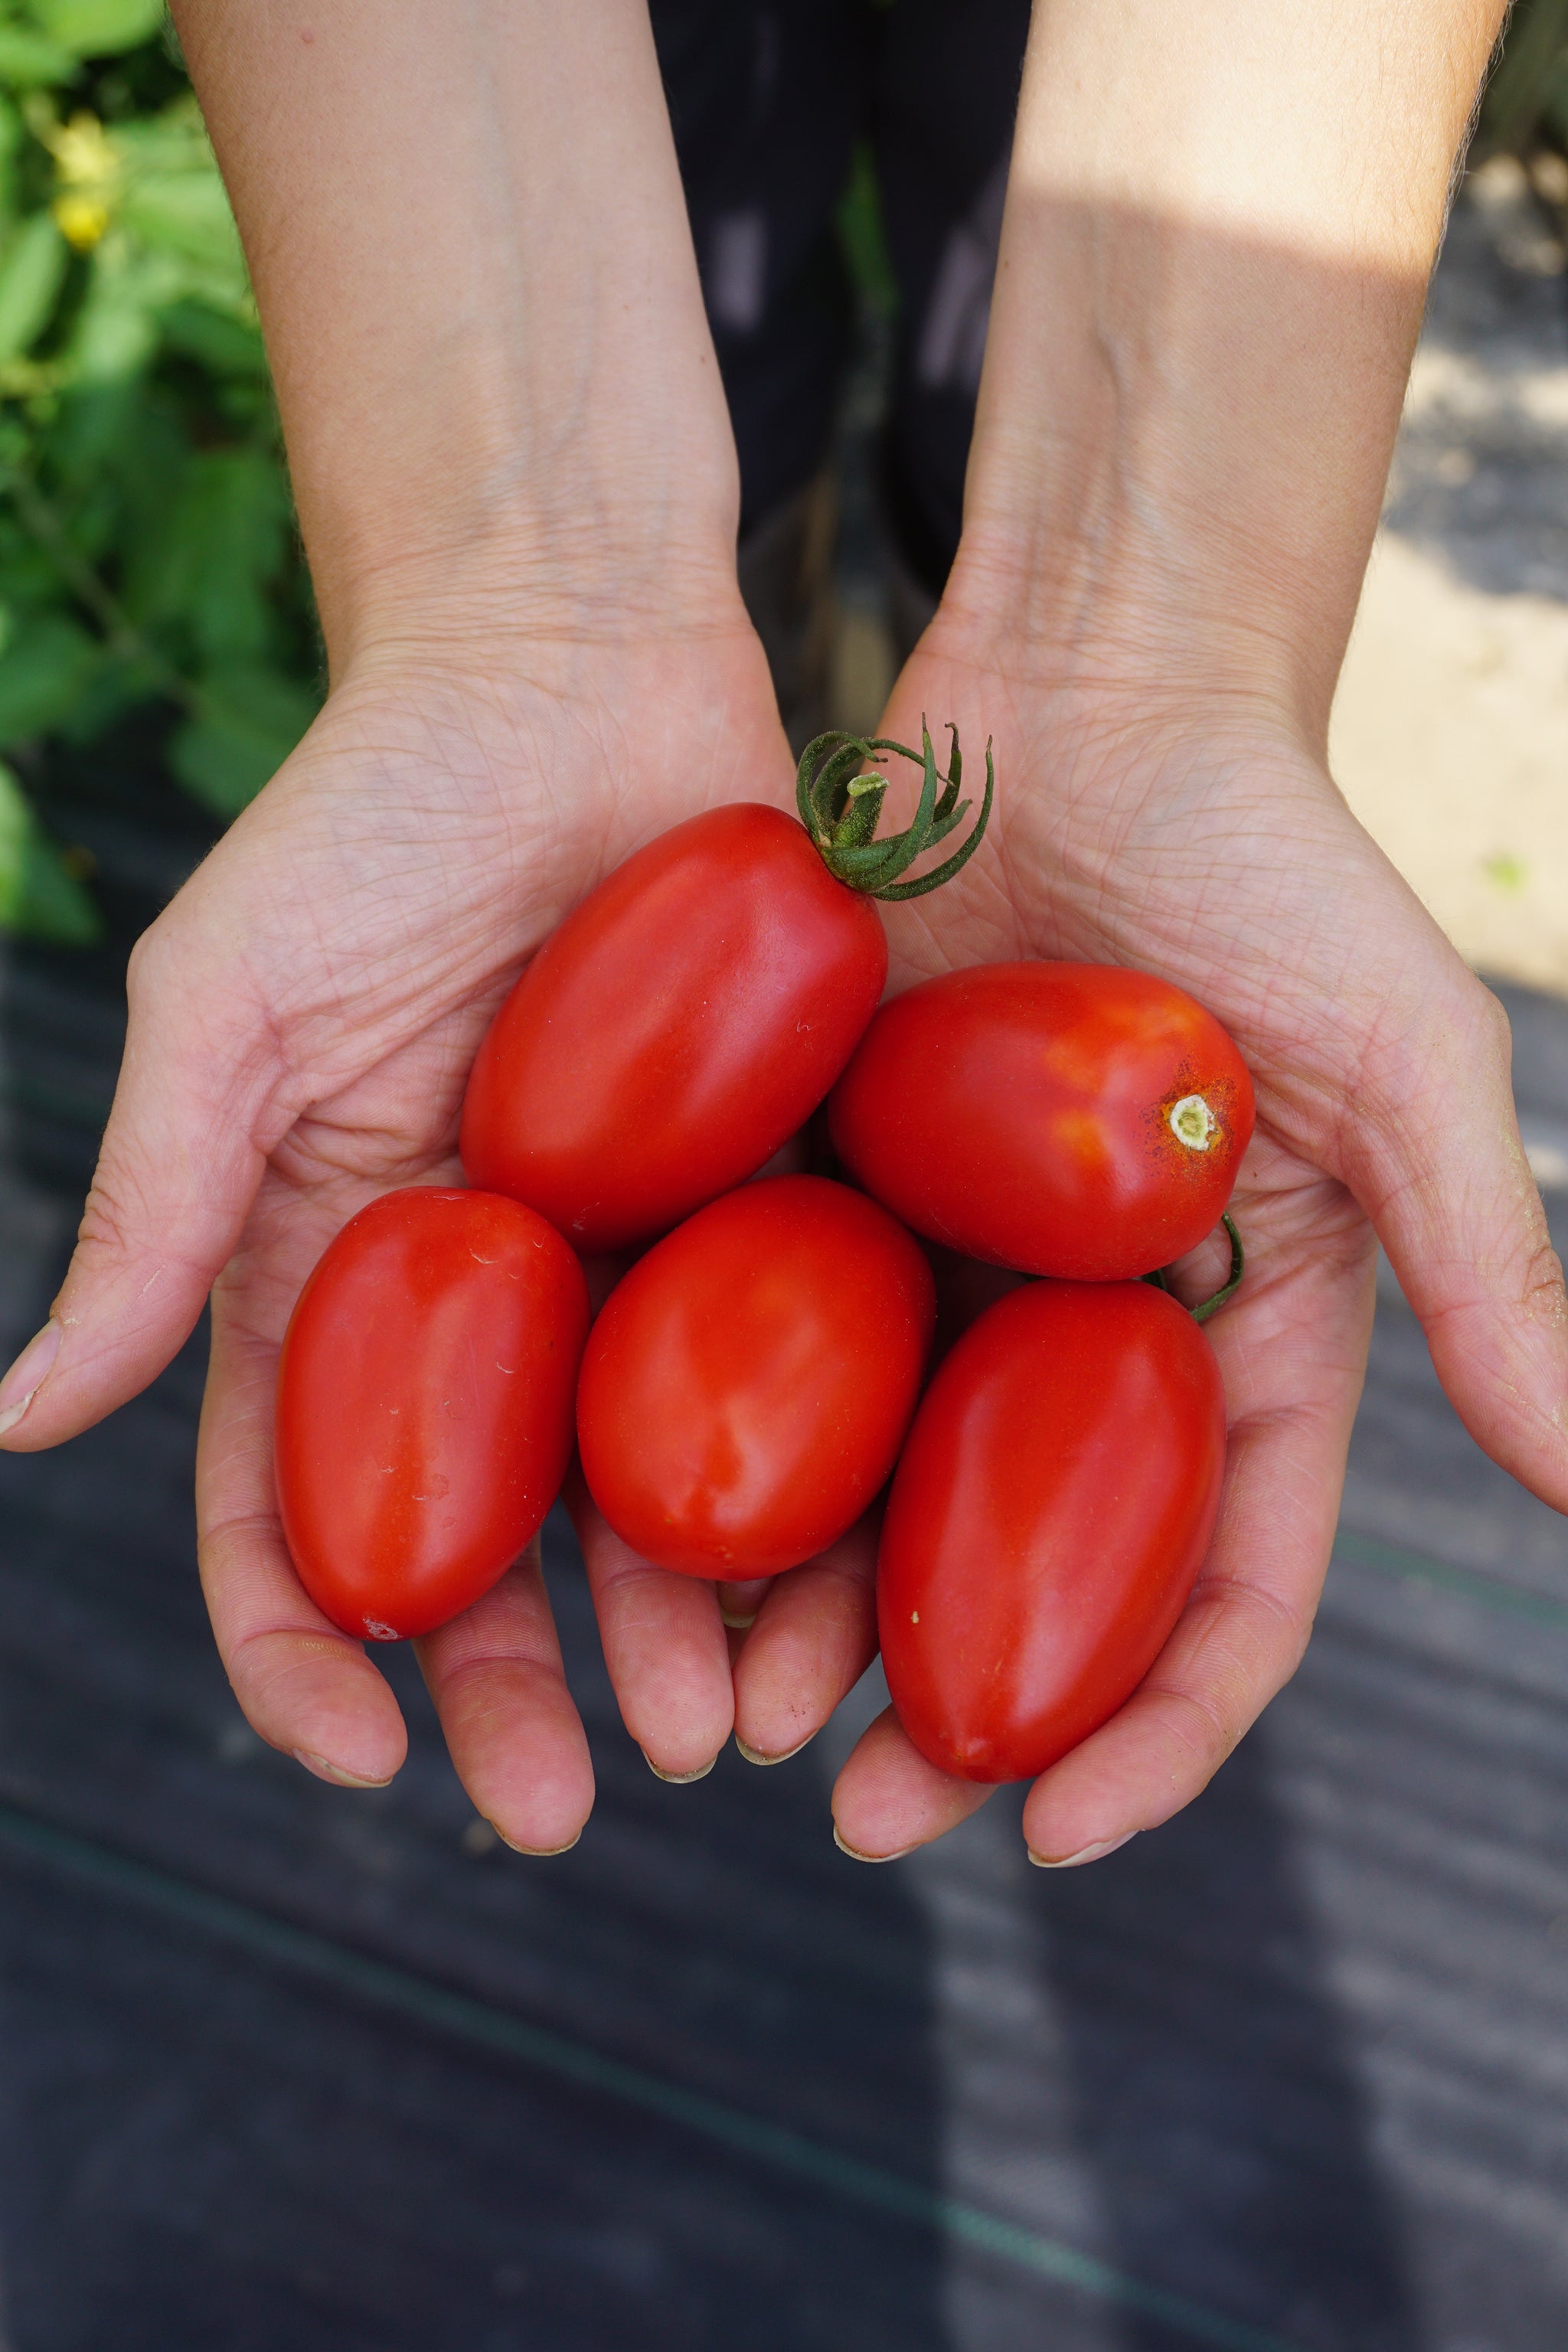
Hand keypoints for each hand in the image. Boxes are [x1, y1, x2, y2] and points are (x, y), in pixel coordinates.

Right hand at [0, 602, 806, 1847]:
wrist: (577, 661)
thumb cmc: (374, 806)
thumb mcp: (233, 994)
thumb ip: (150, 1197)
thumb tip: (21, 1416)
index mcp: (332, 1271)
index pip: (289, 1499)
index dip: (305, 1646)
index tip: (360, 1757)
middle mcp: (479, 1300)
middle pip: (482, 1541)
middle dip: (510, 1685)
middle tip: (574, 1800)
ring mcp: (626, 1262)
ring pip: (642, 1493)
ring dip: (668, 1625)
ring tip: (722, 1726)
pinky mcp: (762, 1202)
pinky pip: (789, 1372)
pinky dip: (807, 1485)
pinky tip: (839, 1578)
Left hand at [793, 614, 1567, 1862]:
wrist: (1087, 689)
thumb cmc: (1272, 856)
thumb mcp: (1402, 1062)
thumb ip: (1491, 1266)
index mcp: (1240, 1340)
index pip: (1219, 1585)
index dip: (1158, 1728)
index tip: (1058, 1839)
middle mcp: (1088, 1336)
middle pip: (1029, 1579)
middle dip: (953, 1720)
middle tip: (852, 1817)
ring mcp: (951, 1271)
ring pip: (876, 1498)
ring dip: (808, 1622)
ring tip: (725, 1713)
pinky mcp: (829, 1188)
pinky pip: (764, 1351)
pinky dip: (717, 1452)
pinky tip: (645, 1540)